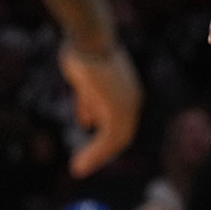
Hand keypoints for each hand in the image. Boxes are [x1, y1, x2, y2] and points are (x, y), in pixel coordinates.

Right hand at [58, 44, 141, 177]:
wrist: (90, 40)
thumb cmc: (86, 55)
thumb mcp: (88, 84)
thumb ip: (90, 103)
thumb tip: (88, 122)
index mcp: (128, 94)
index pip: (121, 125)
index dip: (106, 142)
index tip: (91, 155)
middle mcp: (131, 100)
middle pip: (120, 136)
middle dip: (101, 153)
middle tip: (82, 167)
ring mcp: (126, 104)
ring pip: (115, 140)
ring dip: (96, 157)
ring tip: (78, 169)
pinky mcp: (117, 108)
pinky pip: (108, 139)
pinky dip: (95, 154)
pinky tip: (80, 164)